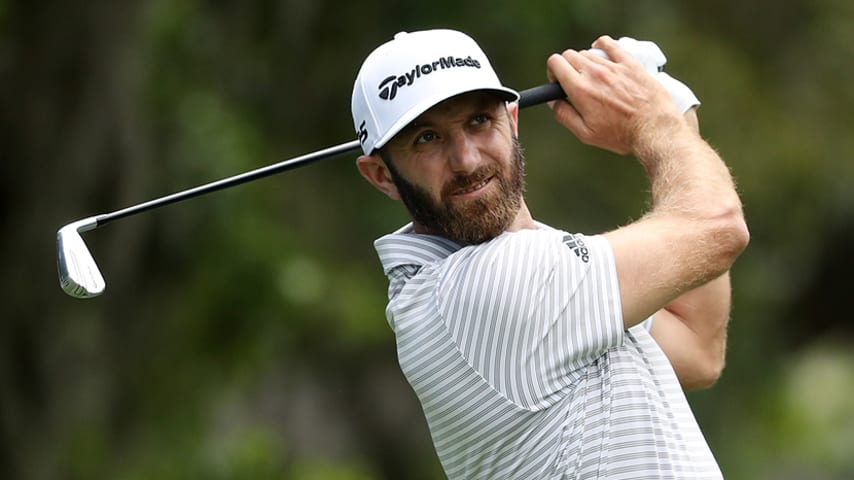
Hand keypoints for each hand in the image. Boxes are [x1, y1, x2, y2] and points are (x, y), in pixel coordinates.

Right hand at [547, 36, 688, 155]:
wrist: (654, 128)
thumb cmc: (621, 135)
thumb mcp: (586, 134)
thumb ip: (564, 115)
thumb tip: (553, 102)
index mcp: (580, 90)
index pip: (556, 63)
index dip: (553, 72)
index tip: (559, 82)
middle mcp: (594, 74)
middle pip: (569, 55)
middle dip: (566, 67)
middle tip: (574, 81)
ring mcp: (613, 66)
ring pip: (588, 52)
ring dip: (585, 62)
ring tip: (592, 77)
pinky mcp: (629, 63)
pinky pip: (610, 44)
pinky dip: (601, 45)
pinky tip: (601, 51)